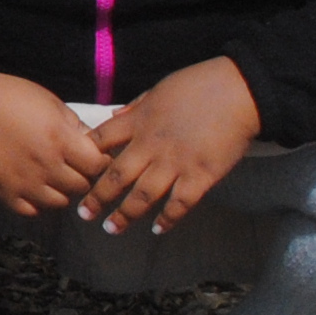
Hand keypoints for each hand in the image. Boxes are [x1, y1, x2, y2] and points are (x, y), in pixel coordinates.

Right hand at [0, 73, 107, 218]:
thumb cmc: (12, 97)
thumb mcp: (51, 103)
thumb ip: (76, 126)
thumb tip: (95, 145)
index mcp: (60, 139)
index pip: (97, 166)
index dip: (99, 161)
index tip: (93, 155)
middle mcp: (45, 165)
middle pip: (81, 186)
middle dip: (81, 175)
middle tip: (72, 165)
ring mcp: (24, 183)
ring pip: (60, 202)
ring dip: (61, 190)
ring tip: (52, 176)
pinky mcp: (5, 193)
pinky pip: (32, 211)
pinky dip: (37, 202)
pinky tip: (33, 186)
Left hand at [84, 56, 262, 235]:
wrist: (239, 92)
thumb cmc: (199, 85)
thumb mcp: (158, 89)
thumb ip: (134, 107)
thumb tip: (112, 117)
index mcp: (139, 121)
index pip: (101, 141)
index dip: (85, 157)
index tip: (76, 172)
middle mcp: (151, 145)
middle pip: (116, 176)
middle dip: (97, 197)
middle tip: (84, 214)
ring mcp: (175, 163)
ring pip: (143, 195)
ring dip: (125, 214)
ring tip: (111, 228)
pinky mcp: (201, 176)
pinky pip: (179, 203)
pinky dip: (167, 218)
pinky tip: (157, 229)